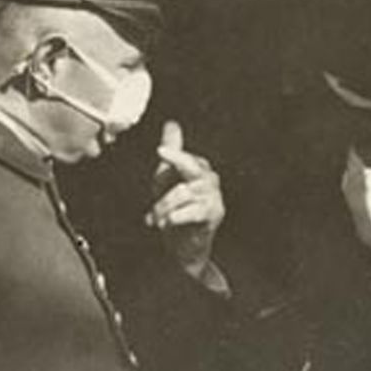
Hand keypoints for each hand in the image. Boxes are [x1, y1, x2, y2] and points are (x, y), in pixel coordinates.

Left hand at [144, 121, 223, 280]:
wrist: (184, 246)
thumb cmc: (176, 211)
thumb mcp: (167, 180)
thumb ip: (172, 152)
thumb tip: (171, 123)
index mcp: (199, 168)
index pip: (183, 158)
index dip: (171, 158)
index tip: (160, 151)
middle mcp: (209, 179)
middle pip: (190, 167)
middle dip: (173, 166)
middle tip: (159, 163)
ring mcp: (213, 196)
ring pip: (181, 192)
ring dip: (163, 207)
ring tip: (156, 220)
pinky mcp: (213, 214)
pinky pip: (190, 211)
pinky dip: (174, 217)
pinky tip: (167, 224)